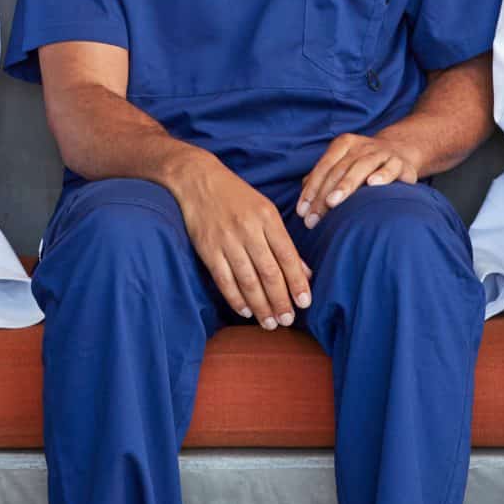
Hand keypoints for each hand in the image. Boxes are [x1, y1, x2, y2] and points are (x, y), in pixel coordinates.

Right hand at [165, 149, 311, 329]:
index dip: (297, 282)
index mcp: (267, 218)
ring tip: (270, 323)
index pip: (287, 256)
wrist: (198, 179)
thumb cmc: (237, 196)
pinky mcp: (207, 249)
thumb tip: (305, 273)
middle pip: (269, 272)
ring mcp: (226, 240)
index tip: (305, 303)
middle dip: (280, 300)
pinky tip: (245, 311)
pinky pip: (224, 279)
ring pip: (247, 280)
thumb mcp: (266, 210)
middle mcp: (248, 229)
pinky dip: (235, 298)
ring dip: (260, 305)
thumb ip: (284, 241)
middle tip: (288, 320)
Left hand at [297, 131, 420, 227]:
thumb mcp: (342, 165)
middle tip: (313, 218)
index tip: (302, 212)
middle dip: (323, 195)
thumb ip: (322, 180)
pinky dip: (382, 175)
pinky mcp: (399, 163)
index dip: (311, 189)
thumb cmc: (363, 165)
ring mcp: (381, 153)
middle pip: (339, 170)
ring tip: (332, 202)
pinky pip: (390, 168)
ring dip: (345, 185)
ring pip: (361, 167)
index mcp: (343, 145)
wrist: (400, 151)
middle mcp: (361, 146)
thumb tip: (303, 202)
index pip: (324, 167)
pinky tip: (372, 184)